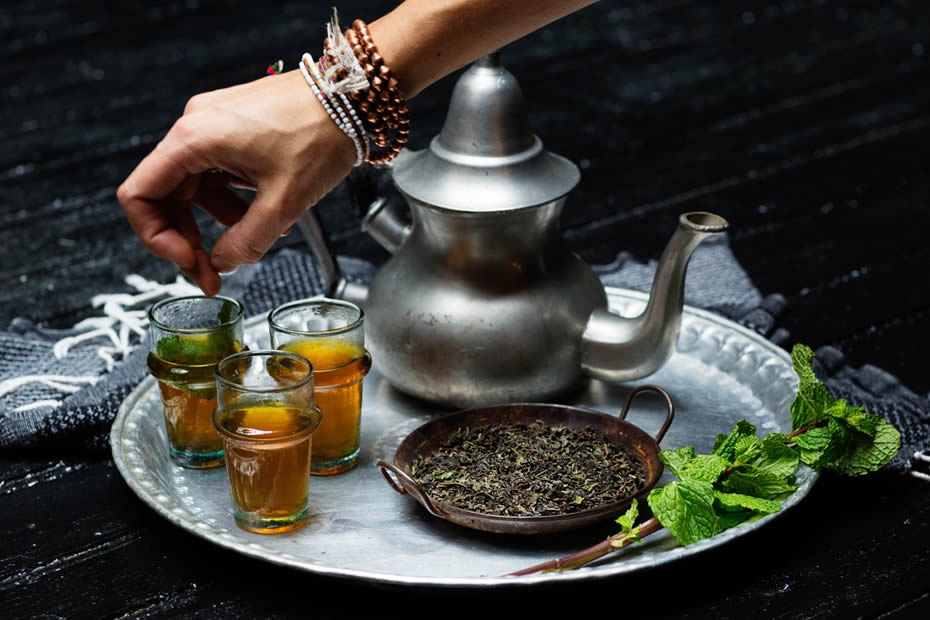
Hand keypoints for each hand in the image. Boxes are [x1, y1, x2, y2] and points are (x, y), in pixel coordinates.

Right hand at [117, 70, 355, 294]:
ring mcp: (214, 125)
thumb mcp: (284, 201)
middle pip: (166, 195)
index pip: (139, 195)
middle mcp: (196, 126)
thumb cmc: (322, 132)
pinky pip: (217, 174)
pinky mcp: (234, 128)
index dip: (156, 238)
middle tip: (214, 271)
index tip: (188, 261)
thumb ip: (247, 241)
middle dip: (188, 238)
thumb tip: (223, 264)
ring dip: (217, 222)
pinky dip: (233, 201)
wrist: (354, 97)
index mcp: (194, 138)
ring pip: (195, 188)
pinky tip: (266, 215)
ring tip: (255, 239)